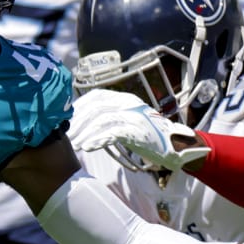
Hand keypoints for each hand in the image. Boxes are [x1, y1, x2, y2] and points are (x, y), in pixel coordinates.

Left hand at [69, 90, 205, 172]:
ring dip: (85, 133)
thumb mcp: (130, 121)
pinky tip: (87, 147)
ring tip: (74, 144)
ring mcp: (134, 116)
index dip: (79, 107)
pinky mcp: (138, 131)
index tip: (67, 120)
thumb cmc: (150, 136)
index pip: (97, 96)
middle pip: (96, 108)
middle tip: (66, 135)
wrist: (177, 146)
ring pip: (102, 120)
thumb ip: (113, 118)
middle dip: (78, 122)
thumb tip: (87, 123)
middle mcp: (129, 104)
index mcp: (126, 99)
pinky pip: (113, 133)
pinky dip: (98, 140)